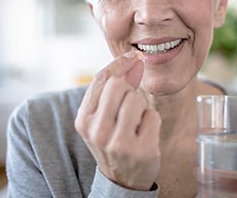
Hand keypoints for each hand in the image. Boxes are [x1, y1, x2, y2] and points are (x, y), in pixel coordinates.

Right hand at [75, 51, 161, 190]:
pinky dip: (152, 120)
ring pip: (136, 98)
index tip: (132, 56)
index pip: (101, 79)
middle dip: (129, 89)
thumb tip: (133, 60)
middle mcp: (97, 131)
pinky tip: (144, 134)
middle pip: (118, 84)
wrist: (123, 180)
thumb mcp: (102, 117)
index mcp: (84, 120)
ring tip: (135, 123)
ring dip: (141, 107)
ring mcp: (119, 143)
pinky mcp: (141, 150)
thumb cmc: (113, 140)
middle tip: (130, 105)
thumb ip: (112, 89)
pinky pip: (153, 115)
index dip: (119, 63)